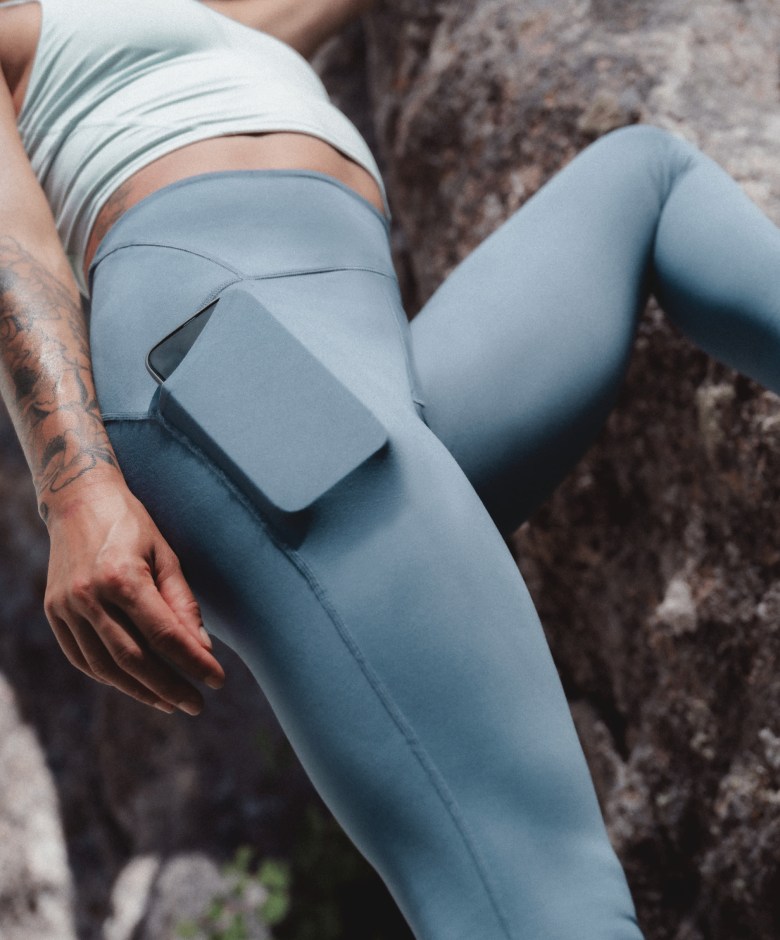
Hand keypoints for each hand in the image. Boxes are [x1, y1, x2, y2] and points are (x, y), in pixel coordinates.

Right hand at [42, 481, 225, 714]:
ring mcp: (66, 607)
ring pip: (105, 667)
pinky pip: (82, 658)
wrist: (78, 501)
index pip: (165, 635)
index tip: (217, 681)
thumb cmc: (133, 526)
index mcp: (123, 577)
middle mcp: (90, 596)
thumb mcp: (167, 556)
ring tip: (169, 701)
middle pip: (134, 659)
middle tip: (196, 704)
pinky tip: (135, 685)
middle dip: (170, 687)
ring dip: (140, 690)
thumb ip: (183, 604)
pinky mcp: (54, 612)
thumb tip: (201, 649)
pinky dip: (110, 677)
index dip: (193, 663)